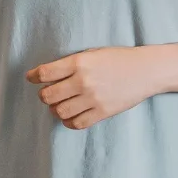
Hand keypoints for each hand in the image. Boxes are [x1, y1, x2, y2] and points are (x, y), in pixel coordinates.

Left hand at [29, 46, 163, 129]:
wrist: (145, 70)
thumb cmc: (117, 59)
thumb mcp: (92, 54)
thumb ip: (71, 64)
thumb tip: (47, 75)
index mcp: (79, 63)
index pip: (45, 73)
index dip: (33, 76)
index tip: (31, 78)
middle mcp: (83, 81)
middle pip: (48, 95)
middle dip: (44, 95)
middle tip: (47, 93)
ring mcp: (93, 99)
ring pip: (59, 111)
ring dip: (55, 109)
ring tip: (59, 104)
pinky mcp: (102, 112)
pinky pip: (76, 123)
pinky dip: (68, 121)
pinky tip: (70, 115)